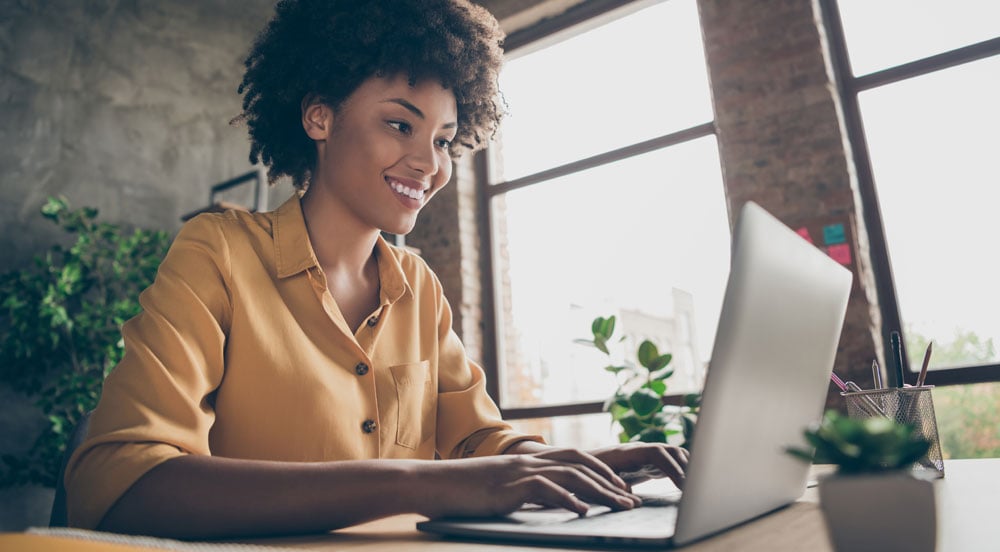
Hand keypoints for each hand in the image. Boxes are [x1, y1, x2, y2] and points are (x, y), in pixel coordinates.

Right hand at [420, 449, 640, 518]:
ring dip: (600, 493)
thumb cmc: (463, 490)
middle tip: (632, 500)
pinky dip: (568, 500)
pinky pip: (545, 490)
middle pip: (581, 466)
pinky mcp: (509, 487)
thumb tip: (547, 501)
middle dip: (611, 483)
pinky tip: (583, 512)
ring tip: (620, 508)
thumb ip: (524, 490)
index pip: (576, 458)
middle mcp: (529, 461)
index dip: (602, 470)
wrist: (433, 483)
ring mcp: (520, 472)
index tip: (621, 487)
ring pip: (571, 476)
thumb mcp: (500, 487)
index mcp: (529, 460)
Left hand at [589, 442, 688, 487]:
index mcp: (627, 453)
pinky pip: (671, 462)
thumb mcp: (597, 482)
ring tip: (696, 486)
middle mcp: (639, 450)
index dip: (672, 467)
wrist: (579, 467)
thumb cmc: (586, 476)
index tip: (683, 484)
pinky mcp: (648, 463)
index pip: (656, 453)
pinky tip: (688, 485)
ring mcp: (645, 455)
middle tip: (696, 488)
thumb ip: (612, 486)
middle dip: (686, 467)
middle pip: (670, 451)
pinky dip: (683, 470)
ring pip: (673, 454)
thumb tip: (626, 491)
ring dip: (687, 467)